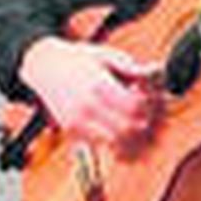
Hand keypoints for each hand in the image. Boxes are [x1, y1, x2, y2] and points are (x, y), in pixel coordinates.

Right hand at [19, 35, 164, 154]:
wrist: (44, 66)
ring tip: (133, 120)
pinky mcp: (73, 132)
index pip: (134, 107)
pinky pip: (102, 145)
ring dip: (131, 136)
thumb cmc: (78, 59)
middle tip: (145, 111)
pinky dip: (115, 140)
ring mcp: (78, 122)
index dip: (148, 104)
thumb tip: (156, 70)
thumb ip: (131, 67)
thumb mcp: (106, 55)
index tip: (149, 97)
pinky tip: (117, 124)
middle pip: (128, 129)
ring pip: (116, 143)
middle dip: (142, 122)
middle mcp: (87, 107)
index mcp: (98, 86)